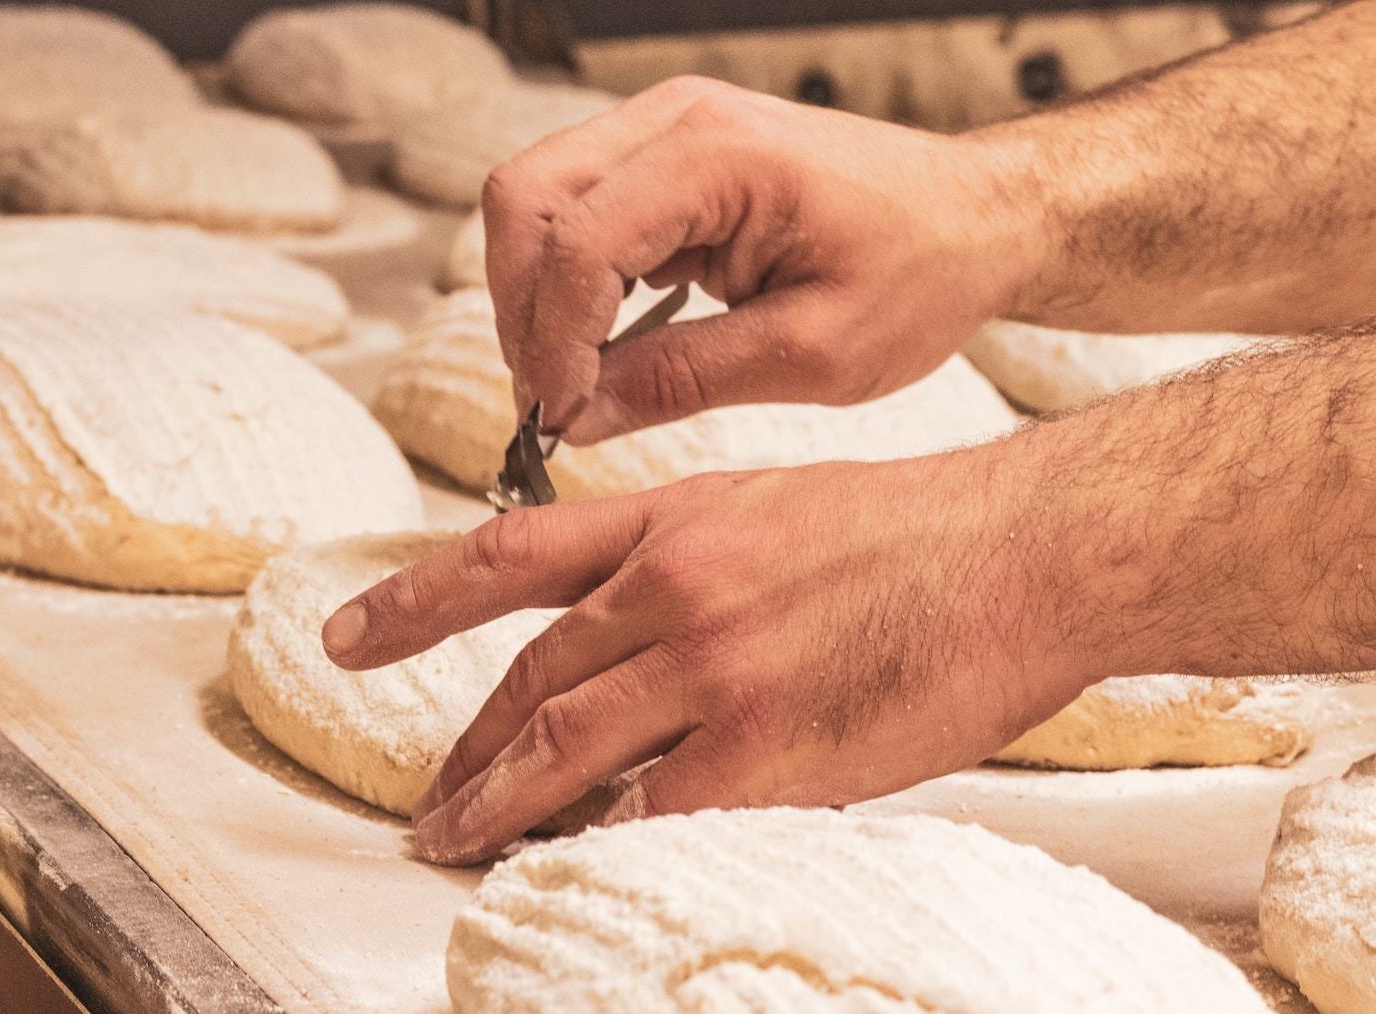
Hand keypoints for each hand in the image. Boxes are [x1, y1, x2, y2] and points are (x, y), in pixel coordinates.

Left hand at [319, 442, 1107, 865]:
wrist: (1028, 550)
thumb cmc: (931, 531)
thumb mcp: (786, 507)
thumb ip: (700, 564)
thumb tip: (645, 643)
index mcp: (679, 518)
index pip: (512, 554)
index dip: (417, 599)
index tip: (347, 632)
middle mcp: (676, 587)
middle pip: (530, 680)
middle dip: (464, 750)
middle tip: (426, 803)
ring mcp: (715, 668)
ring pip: (565, 752)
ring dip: (498, 808)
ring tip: (460, 848)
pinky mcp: (767, 748)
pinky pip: (651, 813)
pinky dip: (602, 844)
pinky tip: (575, 868)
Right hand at [480, 75, 1047, 444]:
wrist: (977, 218)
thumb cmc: (922, 274)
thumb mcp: (813, 354)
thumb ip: (684, 380)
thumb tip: (577, 418)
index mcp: (721, 154)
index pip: (577, 241)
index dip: (553, 340)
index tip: (564, 420)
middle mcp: (677, 117)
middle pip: (523, 199)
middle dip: (522, 310)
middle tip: (556, 403)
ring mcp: (666, 125)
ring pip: (534, 200)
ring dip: (537, 295)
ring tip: (578, 383)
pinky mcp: (666, 153)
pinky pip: (576, 208)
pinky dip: (569, 279)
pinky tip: (605, 346)